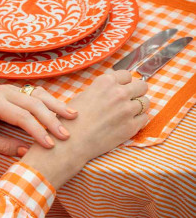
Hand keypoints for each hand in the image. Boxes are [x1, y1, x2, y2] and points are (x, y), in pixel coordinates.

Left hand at [0, 78, 77, 156]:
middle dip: (52, 119)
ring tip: (74, 116)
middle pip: (34, 103)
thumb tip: (26, 153)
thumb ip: (2, 145)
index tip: (51, 145)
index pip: (22, 117)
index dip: (38, 131)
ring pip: (38, 95)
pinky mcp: (14, 89)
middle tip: (67, 135)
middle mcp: (5, 92)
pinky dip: (50, 101)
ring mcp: (10, 88)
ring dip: (56, 105)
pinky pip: (35, 93)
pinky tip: (61, 109)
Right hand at [22, 70, 149, 188]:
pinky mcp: (131, 127)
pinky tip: (126, 123)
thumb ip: (103, 89)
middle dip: (137, 91)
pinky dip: (138, 120)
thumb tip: (115, 86)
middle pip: (142, 85)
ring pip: (146, 102)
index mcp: (105, 82)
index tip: (123, 88)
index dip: (125, 82)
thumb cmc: (72, 119)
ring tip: (127, 113)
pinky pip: (144, 118)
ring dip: (138, 106)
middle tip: (130, 99)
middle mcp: (118, 93)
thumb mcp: (84, 95)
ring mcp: (127, 110)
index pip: (127, 75)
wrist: (72, 142)